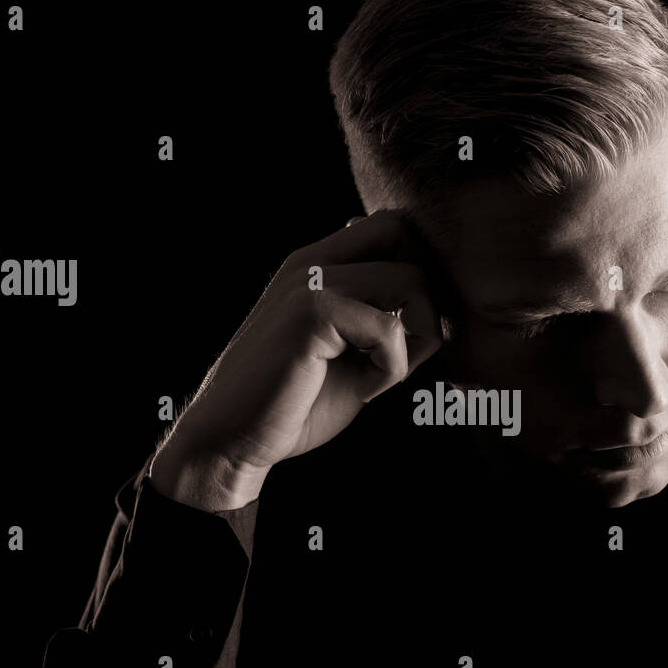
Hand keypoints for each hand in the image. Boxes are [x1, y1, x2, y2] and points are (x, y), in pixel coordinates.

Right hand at [150, 210, 443, 510]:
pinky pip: (390, 328)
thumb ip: (382, 320)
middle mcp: (313, 261)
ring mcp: (310, 282)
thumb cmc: (295, 404)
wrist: (232, 440)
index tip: (406, 334)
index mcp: (319, 264)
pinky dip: (392, 370)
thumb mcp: (351, 353)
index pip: (392, 227)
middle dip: (425, 297)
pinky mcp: (310, 313)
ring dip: (416, 340)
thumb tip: (435, 305)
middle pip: (405, 235)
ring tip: (379, 376)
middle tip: (402, 352)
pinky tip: (364, 391)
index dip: (417, 274)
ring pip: (412, 282)